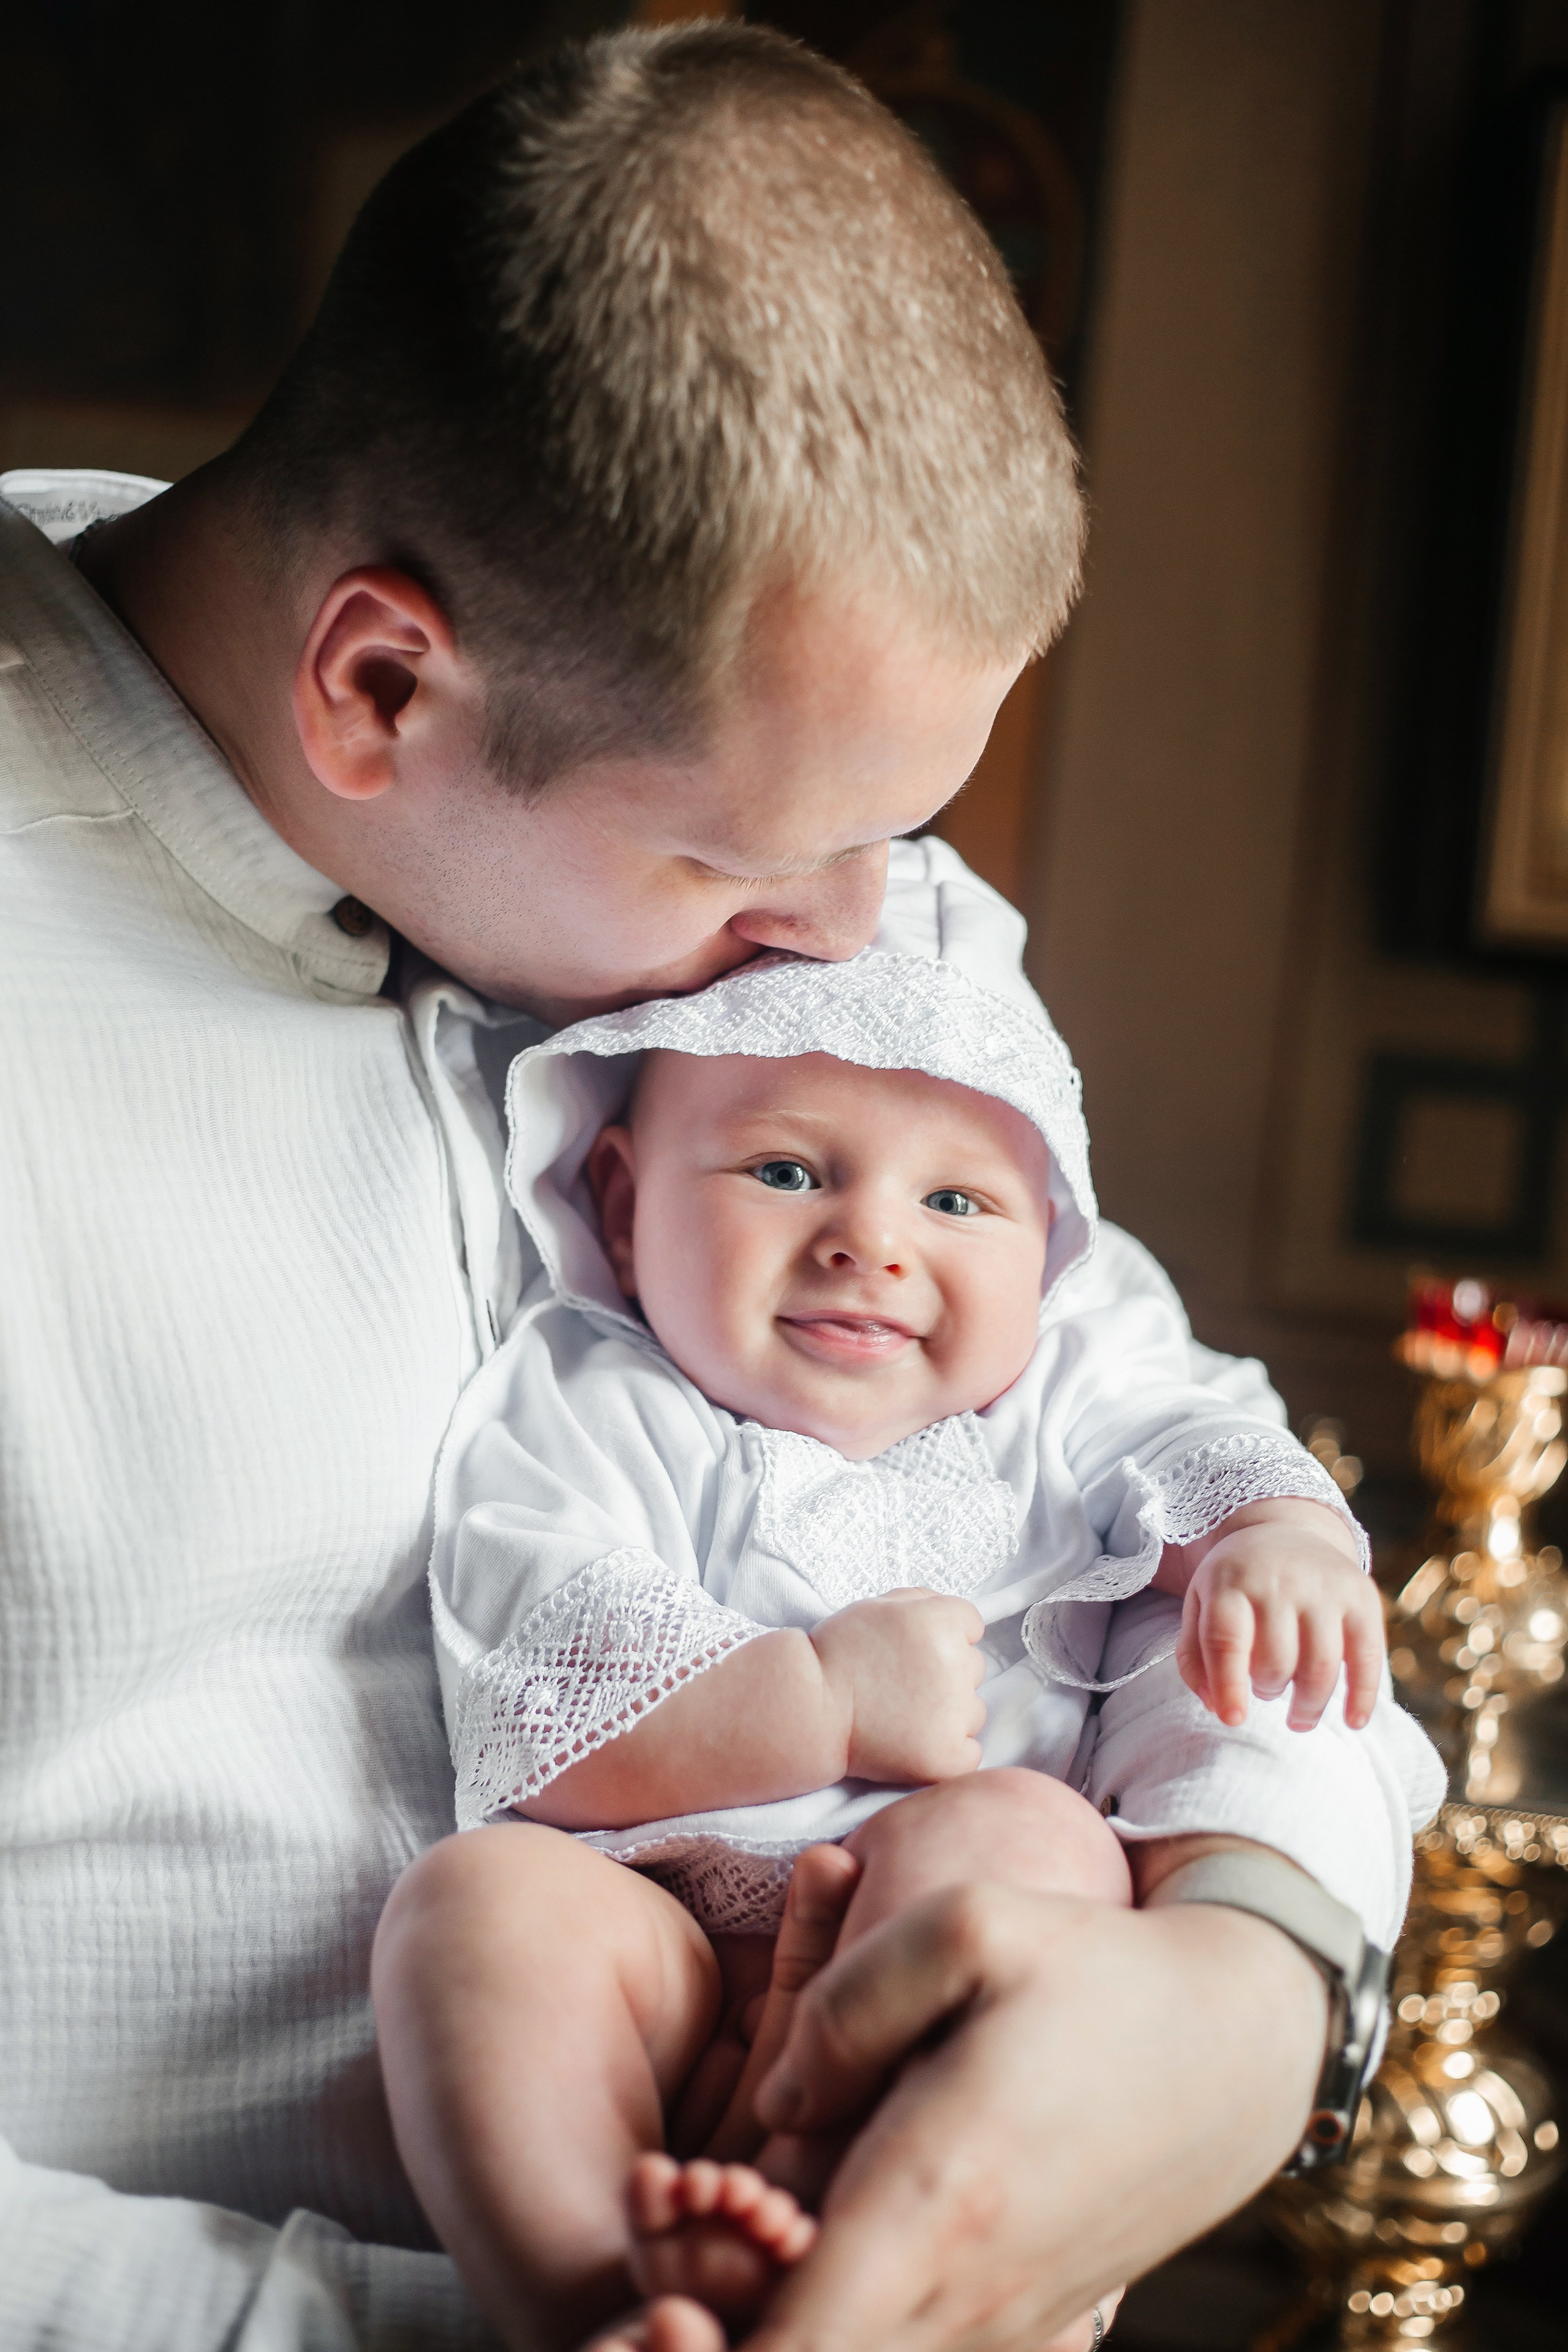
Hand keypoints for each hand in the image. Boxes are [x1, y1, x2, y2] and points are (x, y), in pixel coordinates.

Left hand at [737, 1853, 1324, 2351]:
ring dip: (779, 2320)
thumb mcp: (966, 1922)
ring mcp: (999, 2329)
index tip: (665, 2297)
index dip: (701, 2340)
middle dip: (721, 2324)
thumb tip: (776, 2106)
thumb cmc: (1093, 1969)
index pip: (787, 2349)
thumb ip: (841, 2006)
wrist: (1238, 2044)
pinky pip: (907, 2348)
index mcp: (937, 2201)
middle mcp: (964, 2297)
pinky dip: (849, 2316)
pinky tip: (823, 2235)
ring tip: (743, 2224)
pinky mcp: (1021, 2329)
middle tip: (682, 2228)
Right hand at [810, 1589, 984, 1783]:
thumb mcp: (877, 1606)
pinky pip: (970, 1751)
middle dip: (946, 1674)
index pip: (971, 1624)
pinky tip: (913, 1743)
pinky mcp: (950, 1756)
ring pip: (973, 1710)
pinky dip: (948, 1751)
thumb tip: (959, 1619)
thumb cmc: (837, 1656)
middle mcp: (956, 1665)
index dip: (943, 1636)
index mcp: (940, 1623)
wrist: (809, 1709)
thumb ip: (923, 1602)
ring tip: (902, 1715)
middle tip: (902, 1684)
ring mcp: (956, 1714)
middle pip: (973, 1667)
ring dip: (949, 1714)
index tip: (915, 1651)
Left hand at [1174, 1510, 1383, 1730]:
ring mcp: (1324, 1586)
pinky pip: (1367, 1656)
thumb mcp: (1201, 1606)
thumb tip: (1216, 1707)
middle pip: (1275, 1661)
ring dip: (1309, 1705)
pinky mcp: (1362, 1596)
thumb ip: (1194, 1657)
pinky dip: (1362, 1695)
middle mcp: (1278, 1580)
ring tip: (1298, 1716)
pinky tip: (1352, 1720)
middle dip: (1268, 1690)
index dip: (1228, 1686)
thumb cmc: (1237, 1584)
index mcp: (1229, 1581)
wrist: (1287, 1532)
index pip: (1225, 1641)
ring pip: (1319, 1666)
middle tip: (1267, 1690)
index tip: (1233, 1720)